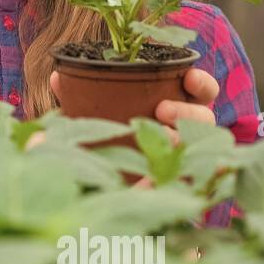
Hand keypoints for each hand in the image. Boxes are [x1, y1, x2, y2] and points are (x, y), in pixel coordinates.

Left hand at [25, 69, 220, 186]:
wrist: (97, 187)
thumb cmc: (101, 141)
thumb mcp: (89, 118)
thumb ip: (76, 98)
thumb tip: (58, 77)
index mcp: (176, 109)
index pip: (202, 92)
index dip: (201, 83)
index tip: (189, 77)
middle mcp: (187, 133)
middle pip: (205, 120)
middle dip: (188, 113)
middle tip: (162, 110)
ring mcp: (186, 161)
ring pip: (200, 152)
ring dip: (183, 142)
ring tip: (161, 139)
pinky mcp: (176, 186)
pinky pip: (185, 185)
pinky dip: (175, 180)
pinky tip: (156, 180)